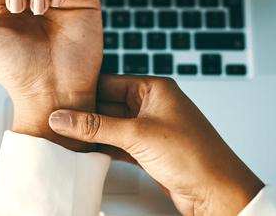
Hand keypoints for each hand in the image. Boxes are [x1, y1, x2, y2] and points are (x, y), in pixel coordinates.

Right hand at [48, 75, 263, 215]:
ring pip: (112, 126)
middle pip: (109, 105)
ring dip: (93, 134)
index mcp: (155, 89)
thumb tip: (65, 118)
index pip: (110, 82)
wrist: (218, 193)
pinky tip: (86, 152)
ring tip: (65, 137)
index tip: (59, 99)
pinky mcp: (150, 150)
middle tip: (57, 120)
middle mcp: (153, 105)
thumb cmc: (195, 156)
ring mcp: (151, 128)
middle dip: (85, 115)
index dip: (84, 91)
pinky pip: (119, 144)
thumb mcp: (138, 135)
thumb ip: (97, 126)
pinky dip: (104, 148)